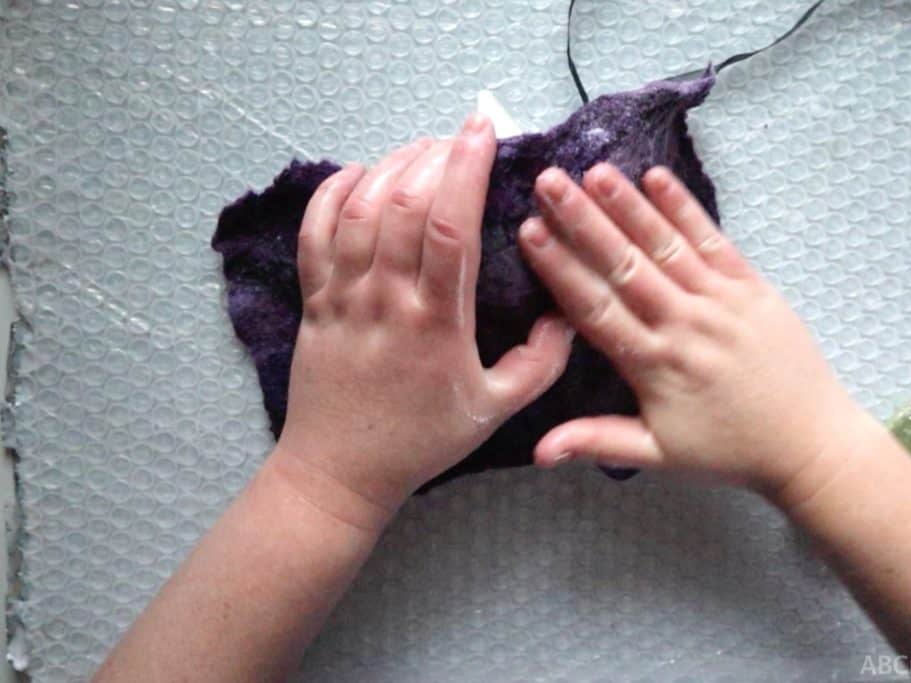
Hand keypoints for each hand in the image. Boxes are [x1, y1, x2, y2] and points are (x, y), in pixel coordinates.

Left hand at [272, 115, 573, 528]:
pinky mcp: (314, 301)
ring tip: (422, 149)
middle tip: (459, 139)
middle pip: (402, 203)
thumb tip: (567, 312)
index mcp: (436, 321)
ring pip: (359, 210)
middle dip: (434, 155)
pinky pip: (314, 235)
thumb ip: (541, 363)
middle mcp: (386, 299)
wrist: (341, 471)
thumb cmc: (423, 440)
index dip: (466, 167)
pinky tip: (359, 173)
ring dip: (391, 166)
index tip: (483, 129)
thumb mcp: (496, 409)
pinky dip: (332, 194)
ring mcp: (343, 297)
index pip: (449, 225)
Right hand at [519, 163, 870, 494]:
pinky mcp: (751, 286)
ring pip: (666, 245)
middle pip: (624, 264)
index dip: (560, 268)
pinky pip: (713, 241)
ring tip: (595, 170)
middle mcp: (684, 323)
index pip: (596, 307)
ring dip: (629, 205)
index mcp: (655, 364)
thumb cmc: (729, 451)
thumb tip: (539, 451)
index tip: (529, 232)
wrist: (810, 444)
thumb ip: (598, 442)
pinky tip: (657, 177)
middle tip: (549, 182)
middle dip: (582, 220)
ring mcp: (721, 300)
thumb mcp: (659, 455)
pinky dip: (685, 208)